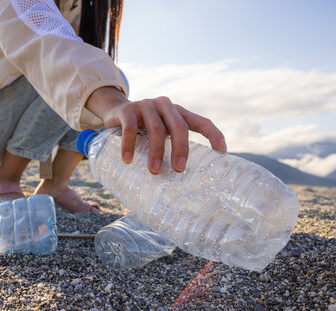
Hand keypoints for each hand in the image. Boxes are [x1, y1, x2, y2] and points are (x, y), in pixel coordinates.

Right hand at [85, 87, 226, 173]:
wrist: (114, 110)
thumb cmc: (142, 128)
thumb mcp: (159, 132)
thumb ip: (170, 144)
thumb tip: (181, 179)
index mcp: (178, 112)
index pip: (201, 122)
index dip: (214, 135)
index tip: (222, 153)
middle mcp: (165, 105)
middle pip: (179, 127)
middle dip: (181, 149)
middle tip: (179, 170)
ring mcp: (145, 105)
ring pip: (156, 128)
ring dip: (156, 152)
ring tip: (154, 171)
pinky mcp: (127, 109)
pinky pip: (130, 127)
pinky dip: (129, 144)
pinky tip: (128, 160)